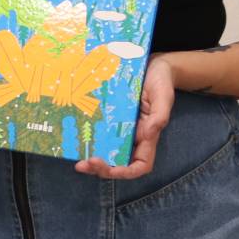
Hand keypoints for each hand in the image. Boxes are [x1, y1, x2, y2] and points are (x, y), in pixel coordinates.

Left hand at [78, 56, 171, 179]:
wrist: (153, 65)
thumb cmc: (161, 80)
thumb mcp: (163, 95)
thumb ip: (159, 116)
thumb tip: (149, 134)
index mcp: (148, 136)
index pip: (140, 165)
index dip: (126, 172)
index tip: (111, 170)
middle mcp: (133, 137)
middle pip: (118, 163)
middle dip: (102, 169)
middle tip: (83, 165)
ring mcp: (120, 128)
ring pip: (106, 151)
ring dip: (92, 160)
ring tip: (77, 160)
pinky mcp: (110, 118)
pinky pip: (98, 132)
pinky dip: (88, 140)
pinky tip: (75, 138)